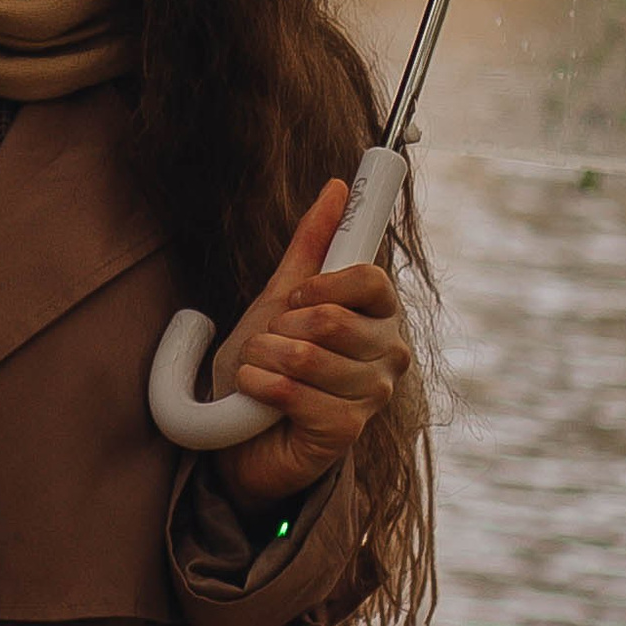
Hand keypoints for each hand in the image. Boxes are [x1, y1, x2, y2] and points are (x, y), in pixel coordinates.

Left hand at [210, 175, 409, 521]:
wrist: (239, 438)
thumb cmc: (267, 365)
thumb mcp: (280, 298)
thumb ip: (312, 245)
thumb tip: (336, 187)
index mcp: (378, 317)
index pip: (371, 280)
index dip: (324, 285)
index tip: (296, 297)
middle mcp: (387, 354)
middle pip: (333, 320)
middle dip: (280, 329)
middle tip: (270, 344)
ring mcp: (372, 396)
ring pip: (310, 357)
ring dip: (264, 359)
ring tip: (260, 371)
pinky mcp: (347, 432)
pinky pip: (298, 394)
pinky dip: (261, 388)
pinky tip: (257, 394)